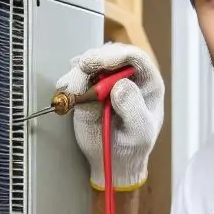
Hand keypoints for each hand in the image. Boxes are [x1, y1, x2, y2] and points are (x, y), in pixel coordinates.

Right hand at [55, 42, 163, 190]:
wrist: (114, 159)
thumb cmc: (133, 146)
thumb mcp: (139, 133)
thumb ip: (133, 109)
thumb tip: (120, 86)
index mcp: (148, 83)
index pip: (136, 58)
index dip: (119, 55)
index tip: (102, 61)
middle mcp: (128, 76)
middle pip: (113, 53)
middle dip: (96, 57)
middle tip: (82, 67)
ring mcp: (108, 80)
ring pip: (94, 61)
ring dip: (80, 69)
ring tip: (70, 83)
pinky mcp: (91, 87)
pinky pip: (80, 75)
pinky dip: (71, 78)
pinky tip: (66, 85)